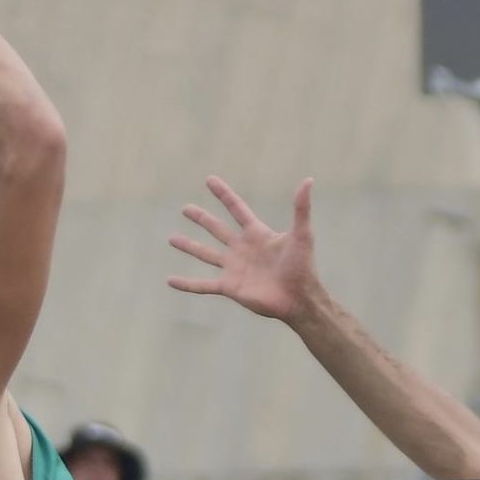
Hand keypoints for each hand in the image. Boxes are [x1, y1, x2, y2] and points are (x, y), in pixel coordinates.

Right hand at [167, 177, 322, 323]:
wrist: (299, 298)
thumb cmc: (303, 267)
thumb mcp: (302, 234)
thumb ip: (301, 208)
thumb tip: (308, 181)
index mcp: (257, 234)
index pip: (237, 209)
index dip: (224, 195)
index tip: (209, 180)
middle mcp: (242, 249)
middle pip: (217, 229)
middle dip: (201, 218)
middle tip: (186, 208)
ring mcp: (234, 268)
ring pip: (205, 254)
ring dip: (189, 246)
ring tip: (172, 238)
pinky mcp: (229, 287)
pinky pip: (202, 285)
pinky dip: (186, 283)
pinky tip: (170, 280)